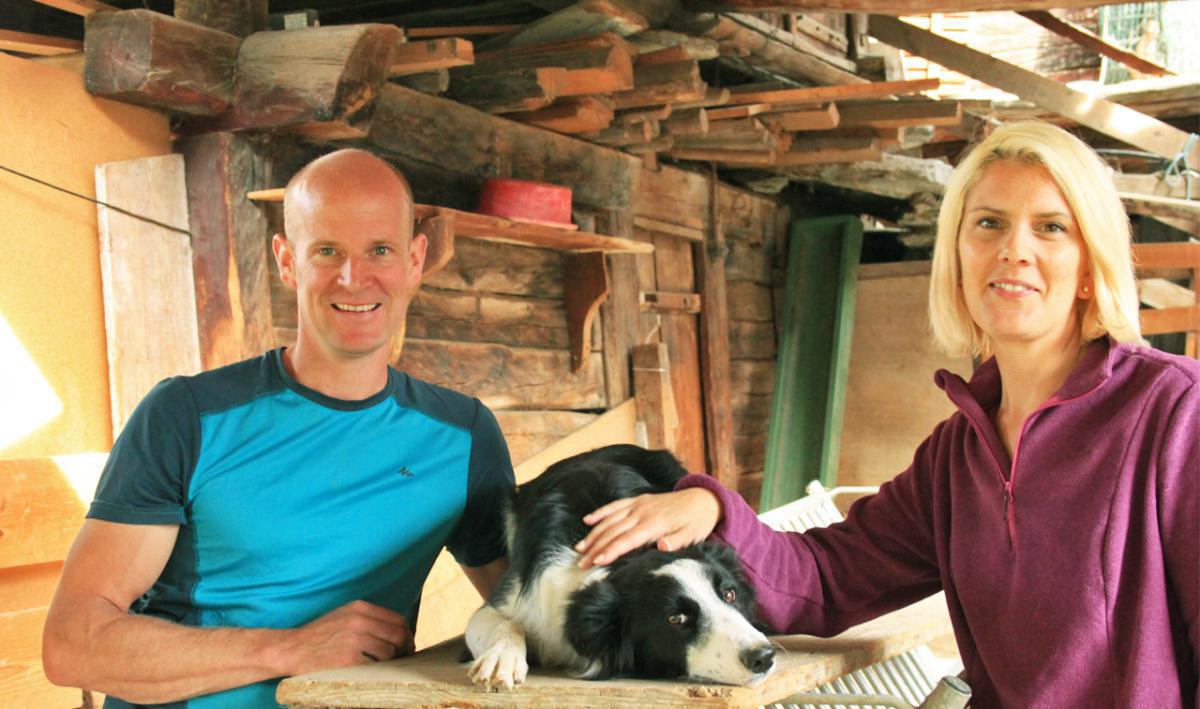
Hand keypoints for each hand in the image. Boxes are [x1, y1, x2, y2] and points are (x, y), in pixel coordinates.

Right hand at [274, 600, 413, 675]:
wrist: (291, 649)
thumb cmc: (320, 636)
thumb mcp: (344, 617)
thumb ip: (370, 620)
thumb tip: (401, 634)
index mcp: (360, 608)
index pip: (397, 620)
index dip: (407, 635)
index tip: (407, 646)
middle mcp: (358, 620)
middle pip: (398, 636)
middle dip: (405, 650)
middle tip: (402, 661)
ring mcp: (353, 640)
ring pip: (389, 652)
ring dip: (390, 663)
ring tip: (384, 669)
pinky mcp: (348, 660)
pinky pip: (375, 667)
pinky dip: (378, 672)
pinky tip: (372, 675)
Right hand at [575, 488, 721, 568]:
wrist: (703, 498)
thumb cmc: (697, 521)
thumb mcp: (693, 534)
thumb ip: (677, 541)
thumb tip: (662, 547)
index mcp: (654, 523)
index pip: (627, 539)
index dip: (611, 550)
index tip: (597, 562)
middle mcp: (642, 512)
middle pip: (613, 531)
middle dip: (596, 548)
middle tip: (581, 564)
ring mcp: (638, 505)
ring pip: (610, 520)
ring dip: (593, 534)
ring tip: (579, 549)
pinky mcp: (638, 501)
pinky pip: (615, 506)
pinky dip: (600, 513)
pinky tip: (587, 521)